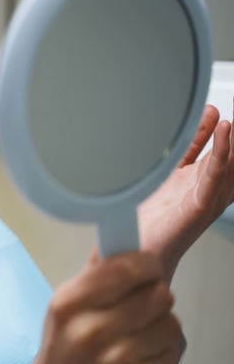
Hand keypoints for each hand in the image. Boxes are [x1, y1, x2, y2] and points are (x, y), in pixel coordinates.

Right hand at [0, 252, 182, 363]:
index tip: (146, 268)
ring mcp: (116, 360)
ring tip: (140, 332)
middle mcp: (90, 330)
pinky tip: (143, 353)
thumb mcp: (64, 308)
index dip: (146, 264)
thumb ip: (93, 275)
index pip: (127, 268)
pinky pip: (174, 349)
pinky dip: (164, 349)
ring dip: (161, 324)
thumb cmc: (62, 350)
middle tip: (141, 305)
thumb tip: (116, 238)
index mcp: (69, 303)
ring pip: (171, 322)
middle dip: (155, 295)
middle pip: (158, 293)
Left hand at [138, 104, 233, 281]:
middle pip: (228, 155)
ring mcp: (206, 197)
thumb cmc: (146, 223)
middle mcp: (205, 189)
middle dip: (232, 135)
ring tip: (232, 118)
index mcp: (195, 183)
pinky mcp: (200, 204)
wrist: (138, 253)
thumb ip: (165, 158)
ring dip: (232, 137)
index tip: (213, 110)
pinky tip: (224, 129)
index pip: (212, 150)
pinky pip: (215, 173)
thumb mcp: (158, 178)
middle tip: (231, 117)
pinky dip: (221, 150)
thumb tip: (157, 133)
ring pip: (227, 160)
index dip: (216, 131)